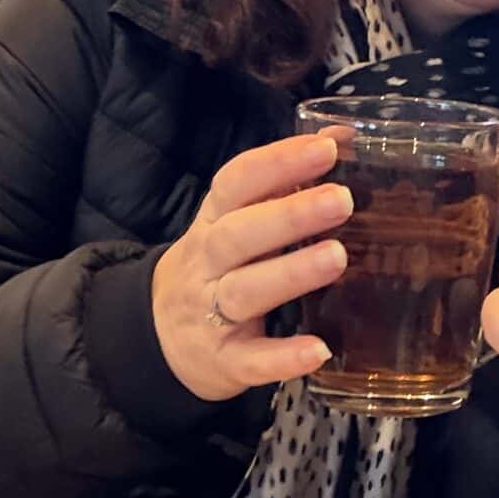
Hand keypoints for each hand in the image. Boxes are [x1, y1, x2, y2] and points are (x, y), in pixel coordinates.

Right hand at [151, 132, 350, 401]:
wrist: (156, 339)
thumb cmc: (217, 268)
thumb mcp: (236, 222)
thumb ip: (282, 184)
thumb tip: (342, 136)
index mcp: (213, 222)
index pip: (236, 183)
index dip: (277, 162)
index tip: (326, 148)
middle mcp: (207, 263)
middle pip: (238, 235)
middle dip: (289, 215)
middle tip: (342, 200)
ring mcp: (210, 314)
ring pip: (245, 291)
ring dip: (291, 273)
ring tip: (338, 257)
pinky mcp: (223, 362)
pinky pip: (250, 360)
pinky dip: (282, 357)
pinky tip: (319, 349)